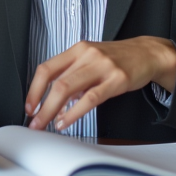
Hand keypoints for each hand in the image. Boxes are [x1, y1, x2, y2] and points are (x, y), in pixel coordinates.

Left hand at [25, 37, 175, 132]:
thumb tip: (56, 105)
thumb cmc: (117, 58)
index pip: (47, 68)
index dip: (34, 89)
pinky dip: (74, 113)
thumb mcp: (91, 60)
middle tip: (34, 122)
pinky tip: (66, 122)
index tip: (29, 106)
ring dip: (53, 111)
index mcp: (77, 50)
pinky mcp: (116, 79)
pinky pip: (90, 98)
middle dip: (41, 106)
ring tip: (47, 125)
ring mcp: (102, 66)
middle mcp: (87, 54)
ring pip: (68, 89)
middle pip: (56, 82)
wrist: (146, 53)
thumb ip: (74, 79)